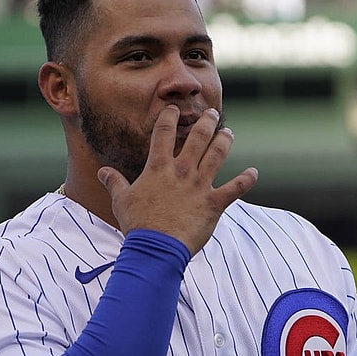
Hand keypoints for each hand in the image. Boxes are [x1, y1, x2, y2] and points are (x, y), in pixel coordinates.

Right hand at [98, 105, 257, 254]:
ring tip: (229, 132)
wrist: (156, 247)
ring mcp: (199, 186)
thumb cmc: (138, 224)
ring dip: (224, 142)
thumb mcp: (121, 200)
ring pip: (217, 156)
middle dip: (206, 122)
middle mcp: (181, 171)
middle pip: (197, 138)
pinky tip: (254, 172)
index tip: (173, 109)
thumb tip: (102, 171)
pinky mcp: (213, 203)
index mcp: (159, 168)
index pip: (164, 133)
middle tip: (212, 113)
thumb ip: (114, 182)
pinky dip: (246, 180)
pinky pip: (235, 189)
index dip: (169, 117)